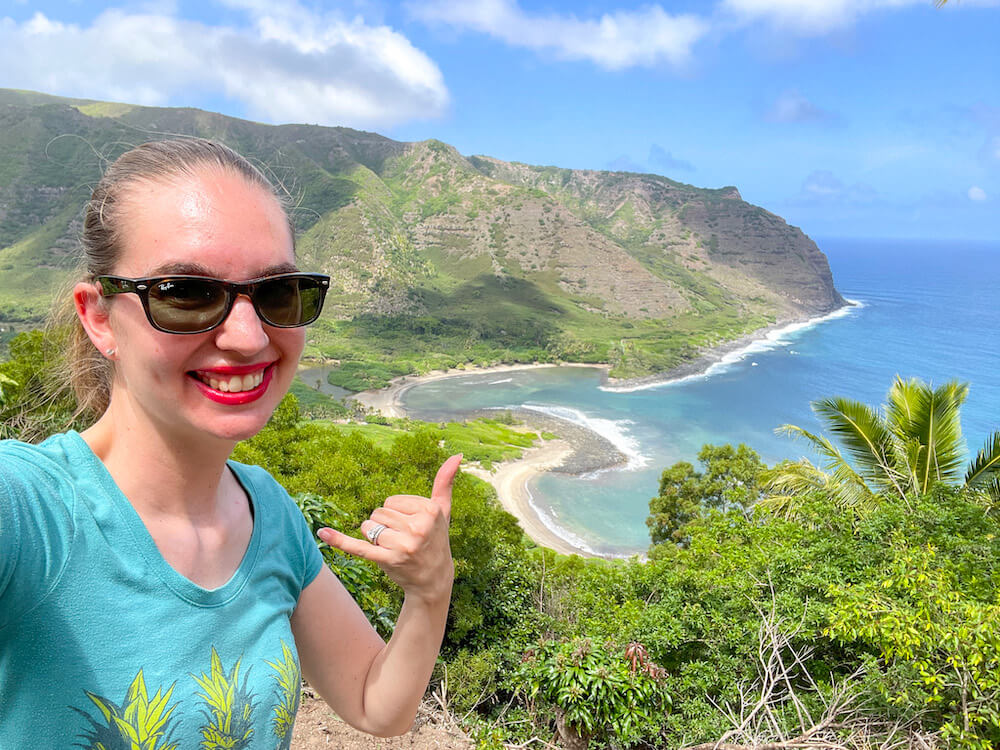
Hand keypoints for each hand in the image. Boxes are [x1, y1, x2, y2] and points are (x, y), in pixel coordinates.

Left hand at [318, 454, 460, 602]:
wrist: (433, 579)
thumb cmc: (436, 539)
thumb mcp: (443, 511)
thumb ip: (445, 482)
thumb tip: (457, 455)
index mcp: (430, 511)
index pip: (391, 501)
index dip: (397, 513)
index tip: (413, 526)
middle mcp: (418, 527)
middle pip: (379, 513)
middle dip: (385, 525)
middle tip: (404, 539)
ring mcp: (403, 545)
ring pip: (368, 528)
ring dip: (374, 537)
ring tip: (394, 548)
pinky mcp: (388, 560)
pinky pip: (359, 547)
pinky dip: (339, 541)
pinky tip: (322, 533)